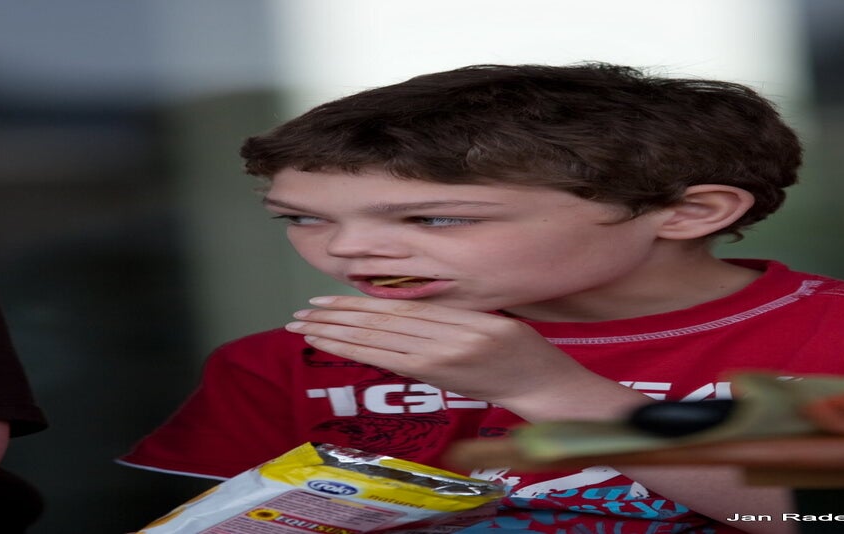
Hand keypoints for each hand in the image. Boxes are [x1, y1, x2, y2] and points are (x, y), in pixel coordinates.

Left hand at [286, 296, 647, 420]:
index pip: (398, 309)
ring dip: (341, 336)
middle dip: (337, 319)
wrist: (543, 386)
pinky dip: (362, 353)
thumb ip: (452, 317)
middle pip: (382, 324)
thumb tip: (404, 314)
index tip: (324, 300)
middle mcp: (450, 338)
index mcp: (463, 318)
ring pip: (382, 343)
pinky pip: (394, 363)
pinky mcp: (441, 380)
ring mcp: (444, 361)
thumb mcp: (494, 320)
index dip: (358, 304)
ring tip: (308, 330)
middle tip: (300, 314)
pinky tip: (340, 347)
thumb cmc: (524, 352)